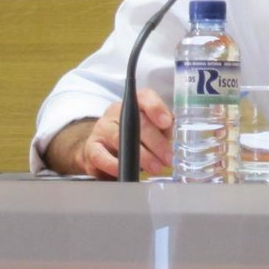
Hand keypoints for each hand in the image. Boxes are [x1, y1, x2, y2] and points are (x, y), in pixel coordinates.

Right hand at [48, 88, 173, 178]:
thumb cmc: (134, 138)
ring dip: (141, 155)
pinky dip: (115, 165)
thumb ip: (163, 131)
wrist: (102, 150)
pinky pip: (101, 155)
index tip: (166, 123)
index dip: (156, 108)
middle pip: (137, 122)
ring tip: (155, 168)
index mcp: (135, 103)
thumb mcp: (150, 130)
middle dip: (156, 142)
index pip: (145, 97)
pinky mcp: (92, 147)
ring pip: (121, 138)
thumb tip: (176, 140)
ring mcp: (102, 128)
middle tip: (168, 157)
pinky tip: (127, 171)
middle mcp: (116, 111)